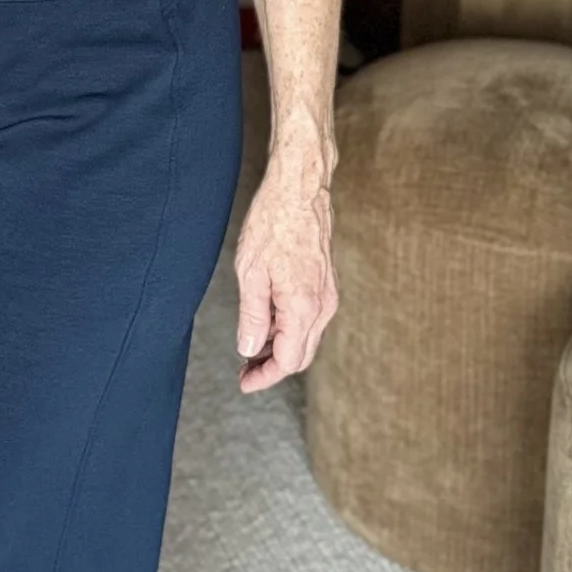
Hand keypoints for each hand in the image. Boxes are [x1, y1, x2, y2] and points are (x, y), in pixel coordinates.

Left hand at [234, 151, 335, 391]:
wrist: (300, 189)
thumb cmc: (274, 223)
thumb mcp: (251, 273)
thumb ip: (253, 316)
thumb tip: (250, 349)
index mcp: (304, 308)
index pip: (289, 361)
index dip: (265, 377)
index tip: (244, 382)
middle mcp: (322, 305)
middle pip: (301, 354)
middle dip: (272, 366)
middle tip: (244, 369)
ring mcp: (327, 293)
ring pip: (306, 336)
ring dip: (280, 347)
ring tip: (251, 346)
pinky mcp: (325, 282)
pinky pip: (309, 317)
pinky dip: (288, 327)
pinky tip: (267, 320)